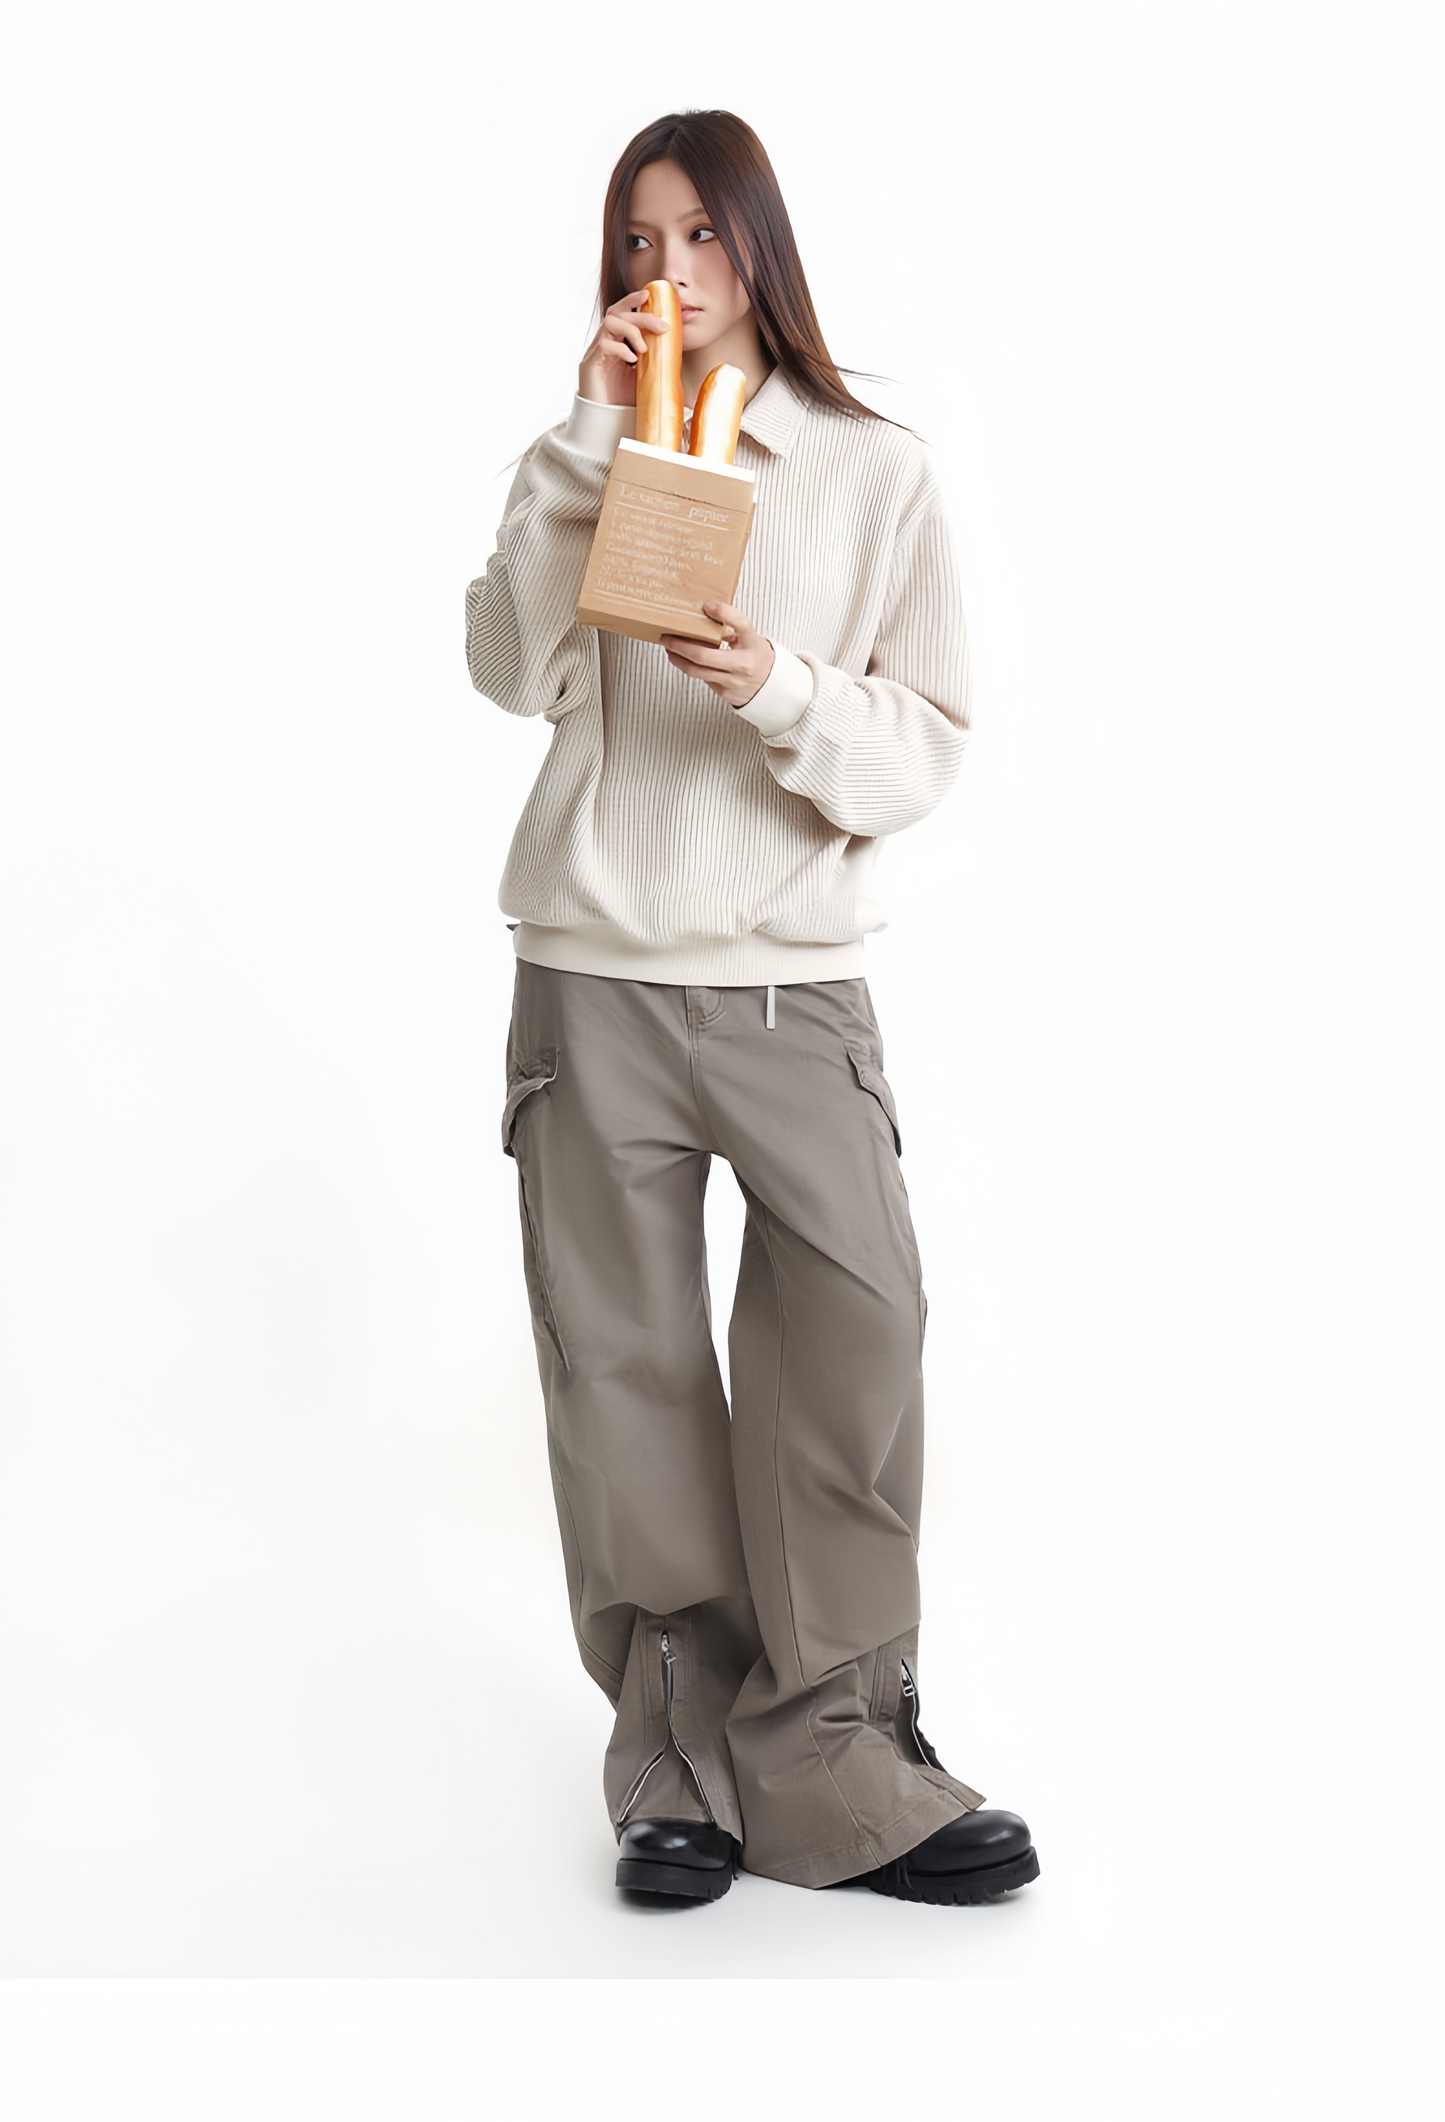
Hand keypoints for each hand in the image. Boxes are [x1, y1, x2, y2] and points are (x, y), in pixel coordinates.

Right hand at [578, 289, 672, 406]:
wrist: (607, 421)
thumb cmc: (624, 399)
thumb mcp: (644, 376)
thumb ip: (654, 361)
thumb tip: (677, 352)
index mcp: (615, 341)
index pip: (620, 312)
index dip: (631, 300)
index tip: (648, 294)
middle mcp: (603, 342)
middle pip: (618, 314)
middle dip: (642, 317)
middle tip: (662, 327)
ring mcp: (595, 352)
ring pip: (609, 324)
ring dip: (631, 331)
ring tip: (644, 349)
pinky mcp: (590, 365)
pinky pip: (604, 346)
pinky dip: (621, 349)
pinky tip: (632, 359)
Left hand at [659, 601, 775, 708]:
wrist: (773, 688)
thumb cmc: (759, 658)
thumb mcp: (752, 637)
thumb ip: (733, 626)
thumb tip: (709, 611)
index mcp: (753, 645)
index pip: (740, 624)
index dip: (724, 613)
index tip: (708, 605)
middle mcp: (743, 665)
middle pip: (704, 655)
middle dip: (680, 645)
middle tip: (667, 637)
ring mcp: (732, 682)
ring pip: (697, 671)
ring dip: (678, 658)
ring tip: (669, 648)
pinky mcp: (724, 693)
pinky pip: (702, 679)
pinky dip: (690, 667)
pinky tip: (683, 659)